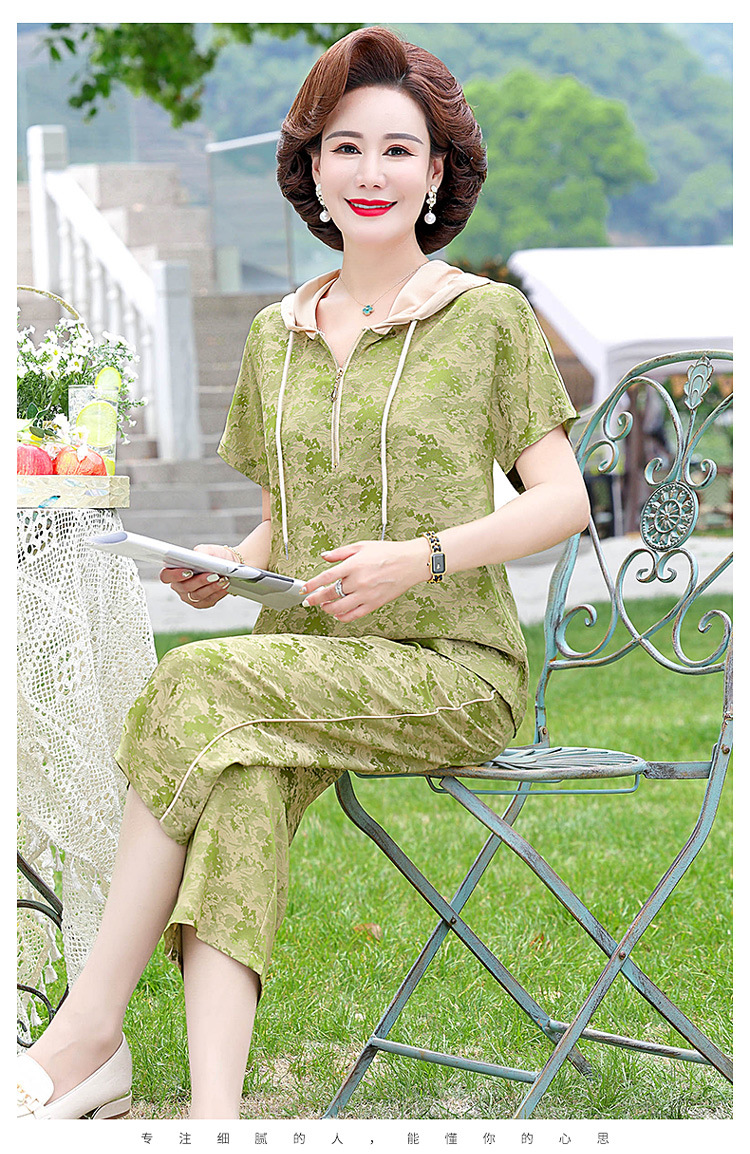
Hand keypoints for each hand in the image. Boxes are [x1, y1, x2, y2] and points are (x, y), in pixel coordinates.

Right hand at [160, 543, 235, 608]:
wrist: (227, 565)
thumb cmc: (213, 556)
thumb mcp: (207, 550)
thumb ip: (200, 553)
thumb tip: (198, 558)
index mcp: (174, 571)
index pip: (166, 576)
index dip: (175, 575)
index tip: (188, 571)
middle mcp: (179, 586)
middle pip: (185, 587)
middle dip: (200, 581)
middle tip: (213, 575)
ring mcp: (189, 597)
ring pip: (197, 596)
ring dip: (211, 587)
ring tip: (222, 579)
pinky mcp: (202, 603)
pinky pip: (208, 601)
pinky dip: (217, 593)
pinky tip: (224, 585)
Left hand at [301, 538, 430, 622]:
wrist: (411, 562)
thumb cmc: (388, 552)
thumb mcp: (362, 546)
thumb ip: (341, 552)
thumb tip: (325, 557)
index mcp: (353, 565)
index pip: (326, 577)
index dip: (311, 585)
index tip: (304, 590)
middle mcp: (358, 581)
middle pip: (330, 594)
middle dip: (315, 599)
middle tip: (309, 601)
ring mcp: (366, 594)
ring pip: (339, 608)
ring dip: (327, 609)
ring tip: (323, 606)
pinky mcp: (374, 604)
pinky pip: (354, 615)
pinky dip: (343, 617)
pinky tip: (338, 614)